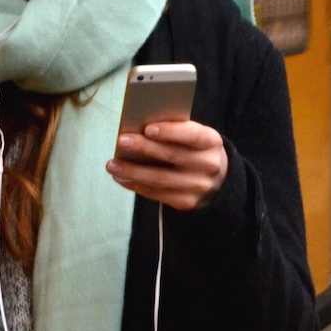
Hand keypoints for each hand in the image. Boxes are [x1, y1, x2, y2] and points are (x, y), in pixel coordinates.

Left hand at [106, 120, 227, 210]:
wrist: (217, 182)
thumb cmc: (194, 150)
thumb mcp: (194, 137)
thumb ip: (174, 131)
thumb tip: (138, 128)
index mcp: (211, 142)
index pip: (192, 135)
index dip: (171, 132)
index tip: (148, 128)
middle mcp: (208, 165)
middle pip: (173, 156)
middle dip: (144, 148)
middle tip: (121, 141)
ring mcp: (198, 186)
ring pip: (161, 178)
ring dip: (133, 171)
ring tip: (112, 165)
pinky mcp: (187, 202)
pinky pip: (157, 193)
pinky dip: (136, 185)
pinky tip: (121, 178)